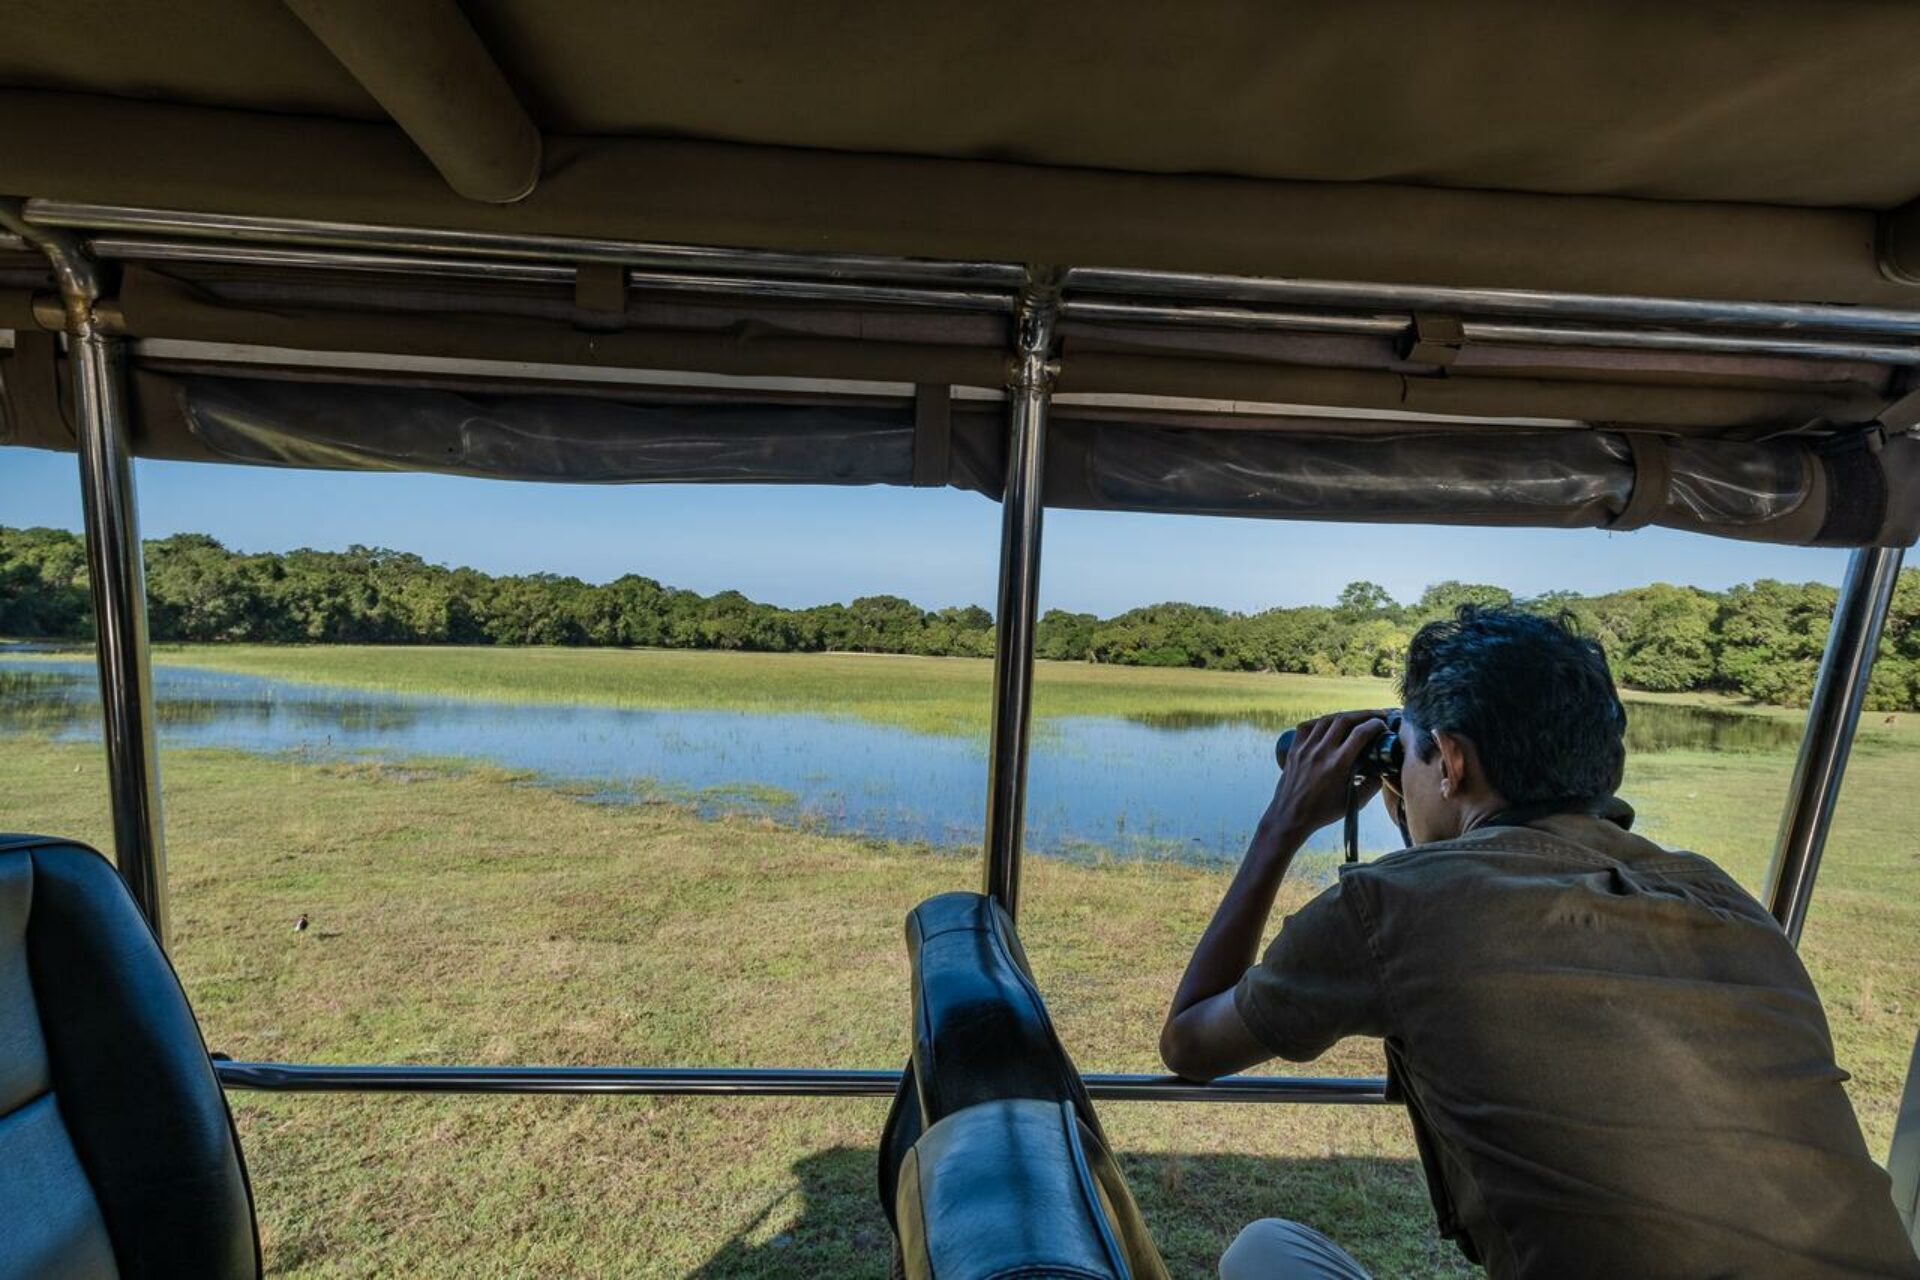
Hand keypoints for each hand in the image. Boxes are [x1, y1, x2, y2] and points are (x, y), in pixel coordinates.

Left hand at [1261, 710, 1389, 841]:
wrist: (1290, 816)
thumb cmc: (1322, 813)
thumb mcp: (1353, 803)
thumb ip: (1372, 786)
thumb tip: (1383, 770)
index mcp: (1338, 764)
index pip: (1360, 733)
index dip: (1375, 724)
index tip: (1383, 725)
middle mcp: (1321, 752)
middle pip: (1344, 720)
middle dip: (1364, 714)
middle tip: (1376, 715)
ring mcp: (1305, 749)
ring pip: (1326, 720)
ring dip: (1344, 716)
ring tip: (1356, 718)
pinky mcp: (1294, 749)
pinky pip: (1307, 726)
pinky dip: (1320, 721)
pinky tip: (1329, 723)